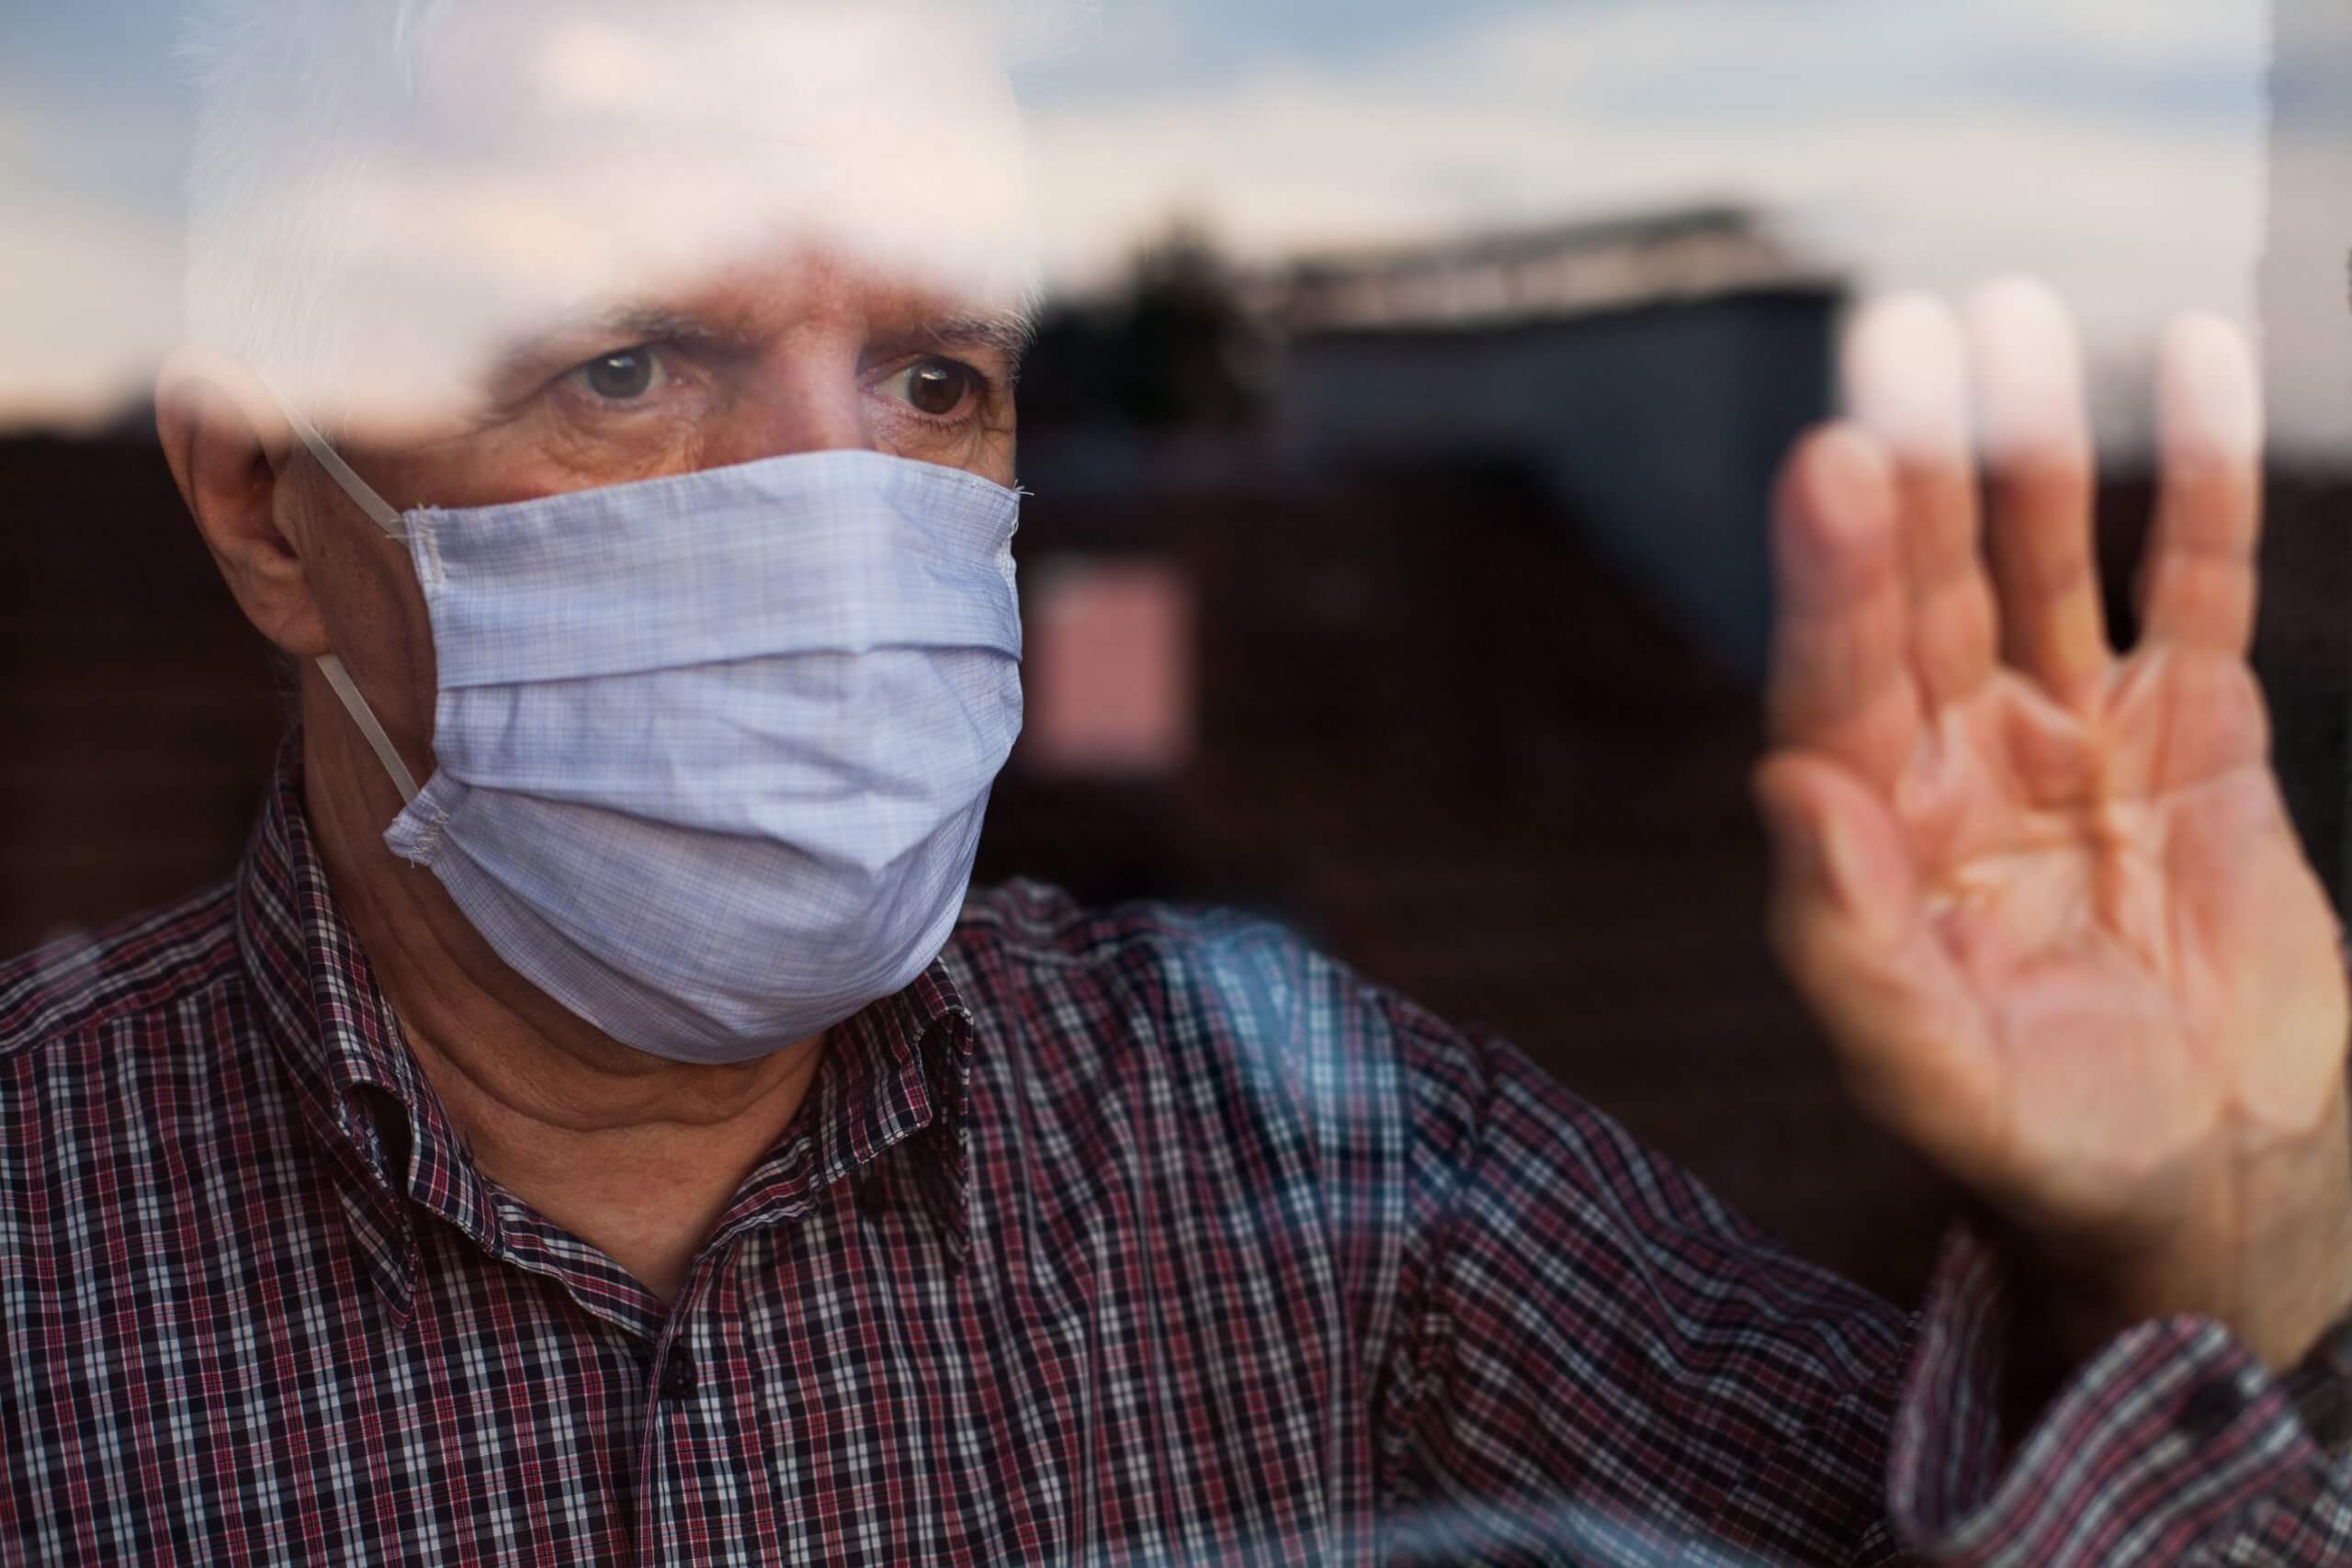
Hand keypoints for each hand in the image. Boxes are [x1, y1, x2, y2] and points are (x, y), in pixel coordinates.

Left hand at [1757, 279, 2351, 1373]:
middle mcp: (1957, 757)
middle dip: (1916, 465)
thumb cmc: (2032, 1139)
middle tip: (1898, 330)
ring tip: (2011, 313)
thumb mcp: (1921, 1068)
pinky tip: (2188, 358)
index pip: (1837, 673)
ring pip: (2042, 560)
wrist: (2197, 1180)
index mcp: (1873, 828)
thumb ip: (1845, 936)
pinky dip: (2199, 482)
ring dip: (2029, 444)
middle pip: (1925, 584)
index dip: (1834, 571)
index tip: (1833, 460)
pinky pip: (2196, 586)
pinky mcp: (2197, 730)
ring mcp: (2074, 733)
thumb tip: (1788, 785)